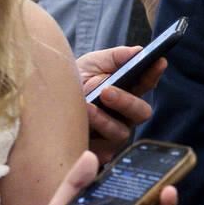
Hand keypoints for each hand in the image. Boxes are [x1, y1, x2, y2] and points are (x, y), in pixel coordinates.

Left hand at [76, 45, 162, 163]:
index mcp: (127, 92)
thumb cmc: (73, 83)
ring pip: (121, 133)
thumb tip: (138, 51)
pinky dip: (90, 137)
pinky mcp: (100, 153)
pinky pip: (103, 150)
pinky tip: (79, 129)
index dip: (153, 73)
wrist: (45, 106)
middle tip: (107, 91)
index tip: (157, 61)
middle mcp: (125, 116)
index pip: (146, 83)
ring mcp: (114, 136)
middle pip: (141, 112)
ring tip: (87, 107)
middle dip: (127, 101)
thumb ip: (115, 58)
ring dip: (104, 120)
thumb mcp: (91, 65)